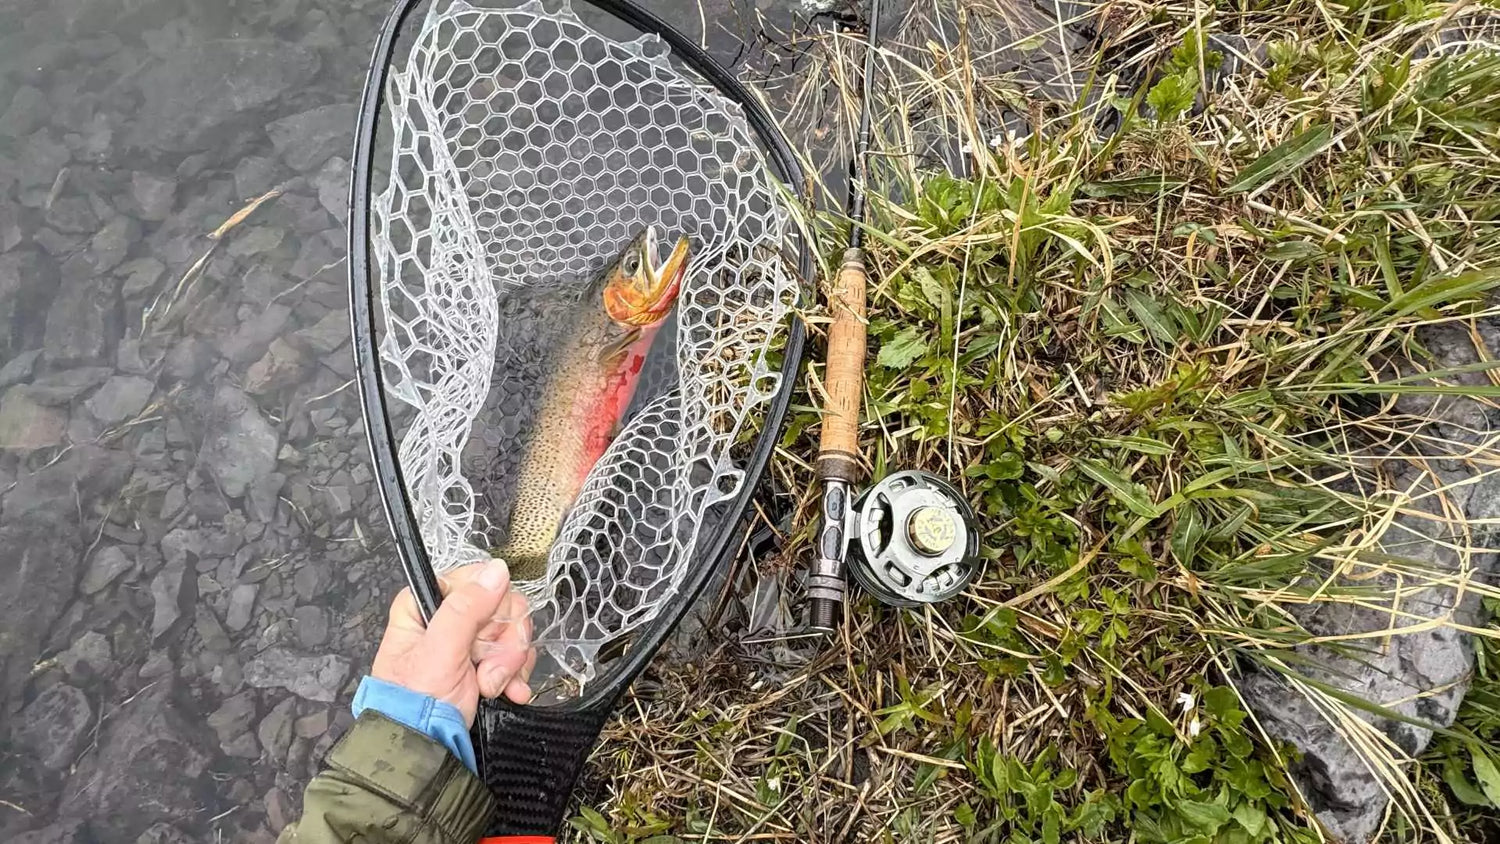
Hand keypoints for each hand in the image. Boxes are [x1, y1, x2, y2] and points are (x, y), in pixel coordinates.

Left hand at [371, 559, 535, 724]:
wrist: (425, 751)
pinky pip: (517, 654)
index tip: (482, 633)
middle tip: (485, 668)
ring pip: (512, 629)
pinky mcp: (486, 664)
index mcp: (425, 604)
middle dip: (502, 641)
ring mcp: (469, 642)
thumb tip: (496, 571)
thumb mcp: (438, 652)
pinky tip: (507, 692)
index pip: (474, 579)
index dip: (487, 604)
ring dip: (508, 663)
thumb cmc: (415, 705)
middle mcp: (448, 618)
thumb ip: (466, 609)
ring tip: (489, 687)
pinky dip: (516, 675)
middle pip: (500, 604)